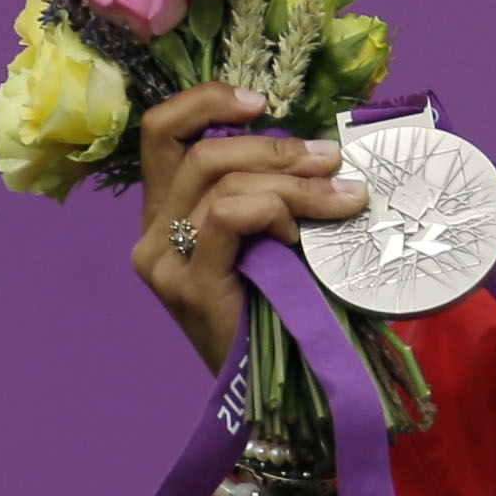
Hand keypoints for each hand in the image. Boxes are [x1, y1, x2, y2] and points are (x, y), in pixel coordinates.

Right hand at [131, 84, 367, 371]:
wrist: (282, 394)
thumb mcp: (275, 243)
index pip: (161, 131)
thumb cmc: (286, 314)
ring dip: (293, 183)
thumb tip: (324, 152)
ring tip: (343, 199)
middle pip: (200, 152)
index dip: (206, 101)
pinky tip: (300, 237)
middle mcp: (151, 233)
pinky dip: (273, 211)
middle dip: (275, 147)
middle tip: (332, 160)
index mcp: (166, 213)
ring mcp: (163, 261)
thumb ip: (275, 197)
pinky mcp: (189, 286)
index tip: (263, 101)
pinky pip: (229, 218)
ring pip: (221, 181)